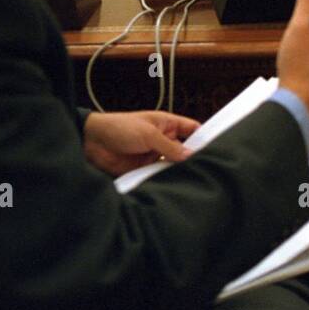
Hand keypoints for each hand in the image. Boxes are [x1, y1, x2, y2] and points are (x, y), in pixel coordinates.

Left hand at [82, 110, 198, 176]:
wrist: (92, 142)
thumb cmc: (118, 127)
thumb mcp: (148, 134)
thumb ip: (170, 146)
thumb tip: (191, 155)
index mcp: (166, 124)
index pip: (191, 129)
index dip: (203, 136)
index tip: (216, 147)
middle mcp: (163, 139)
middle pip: (185, 150)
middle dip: (192, 158)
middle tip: (206, 169)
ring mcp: (154, 154)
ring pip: (173, 165)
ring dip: (178, 171)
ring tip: (192, 179)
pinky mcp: (144, 169)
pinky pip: (159, 175)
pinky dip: (165, 180)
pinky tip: (172, 185)